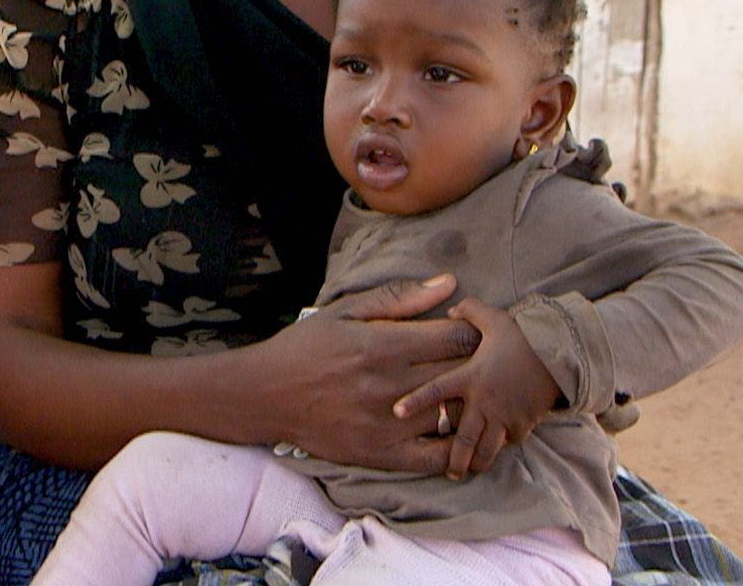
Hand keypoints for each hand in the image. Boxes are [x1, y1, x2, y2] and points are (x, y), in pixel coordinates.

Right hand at [259, 275, 478, 472]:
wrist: (263, 395)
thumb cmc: (305, 347)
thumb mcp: (345, 311)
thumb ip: (398, 298)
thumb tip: (448, 283)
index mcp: (382, 344)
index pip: (458, 337)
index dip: (473, 332)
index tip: (469, 332)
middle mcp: (389, 385)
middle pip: (463, 375)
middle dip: (477, 366)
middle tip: (479, 362)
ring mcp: (386, 424)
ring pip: (454, 414)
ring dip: (468, 403)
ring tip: (469, 393)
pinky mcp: (380, 455)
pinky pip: (435, 458)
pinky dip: (455, 447)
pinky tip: (456, 432)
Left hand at [392, 297, 561, 478]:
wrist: (560, 353)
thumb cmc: (524, 335)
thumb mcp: (493, 317)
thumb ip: (469, 311)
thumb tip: (451, 310)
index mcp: (471, 376)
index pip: (436, 390)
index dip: (415, 401)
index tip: (396, 412)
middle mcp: (484, 401)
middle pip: (464, 438)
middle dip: (454, 458)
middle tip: (446, 470)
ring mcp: (504, 415)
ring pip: (486, 448)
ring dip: (476, 462)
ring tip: (466, 472)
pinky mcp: (523, 423)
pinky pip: (508, 440)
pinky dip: (501, 446)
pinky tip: (494, 451)